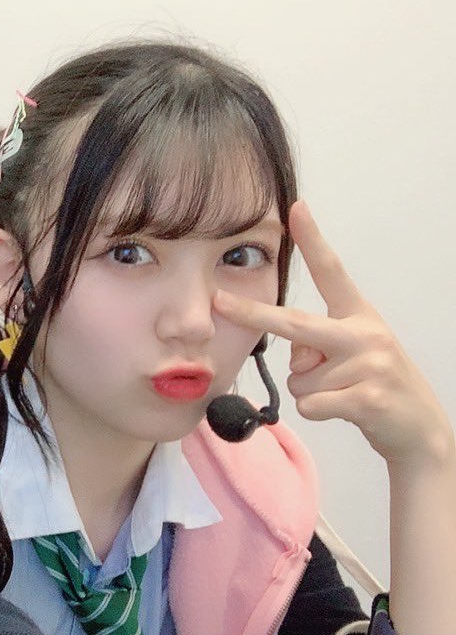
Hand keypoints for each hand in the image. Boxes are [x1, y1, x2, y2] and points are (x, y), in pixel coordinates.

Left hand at [213, 200, 452, 468]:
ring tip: (343, 393)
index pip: (332, 271)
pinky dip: (318, 412)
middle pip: (294, 323)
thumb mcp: (350, 355)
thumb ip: (316, 345)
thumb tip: (296, 355)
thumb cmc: (372, 383)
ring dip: (310, 392)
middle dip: (251, 314)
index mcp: (358, 315)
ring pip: (299, 378)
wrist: (417, 426)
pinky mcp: (368, 397)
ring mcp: (369, 364)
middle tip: (218, 301)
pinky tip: (346, 410)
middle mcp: (365, 332)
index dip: (313, 239)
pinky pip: (310, 404)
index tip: (295, 208)